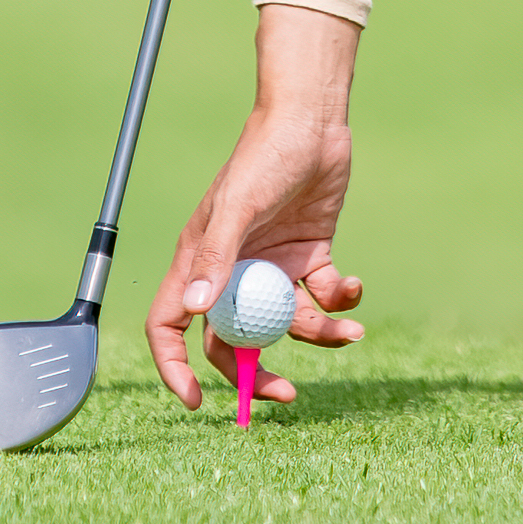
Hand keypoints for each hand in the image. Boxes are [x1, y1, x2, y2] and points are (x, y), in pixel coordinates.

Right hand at [147, 68, 369, 412]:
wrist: (313, 121)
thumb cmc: (265, 155)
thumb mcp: (238, 206)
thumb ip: (215, 257)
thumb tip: (193, 312)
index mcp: (200, 262)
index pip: (170, 325)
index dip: (174, 367)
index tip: (196, 403)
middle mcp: (233, 270)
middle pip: (233, 340)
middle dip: (257, 372)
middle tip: (287, 393)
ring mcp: (272, 266)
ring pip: (287, 322)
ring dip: (318, 332)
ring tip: (349, 329)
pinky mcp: (309, 256)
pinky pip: (321, 296)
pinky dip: (339, 300)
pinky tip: (352, 286)